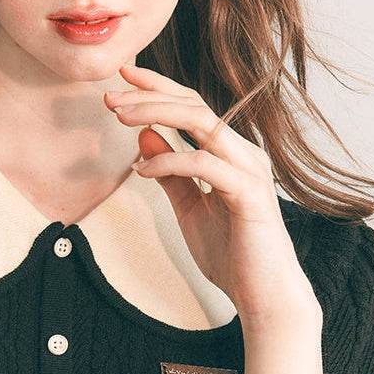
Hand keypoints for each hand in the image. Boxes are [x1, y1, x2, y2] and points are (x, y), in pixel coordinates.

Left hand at [105, 65, 318, 323]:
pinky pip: (204, 163)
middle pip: (195, 105)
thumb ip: (170, 175)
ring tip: (120, 117)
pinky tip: (142, 171)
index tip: (122, 78)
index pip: (193, 106)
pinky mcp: (248, 193)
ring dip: (156, 114)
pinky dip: (170, 161)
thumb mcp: (189, 208)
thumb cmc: (231, 254)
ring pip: (202, 122)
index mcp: (231, 154)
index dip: (158, 88)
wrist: (263, 295)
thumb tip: (145, 138)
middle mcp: (244, 153)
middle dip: (150, 94)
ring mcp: (249, 170)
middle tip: (110, 94)